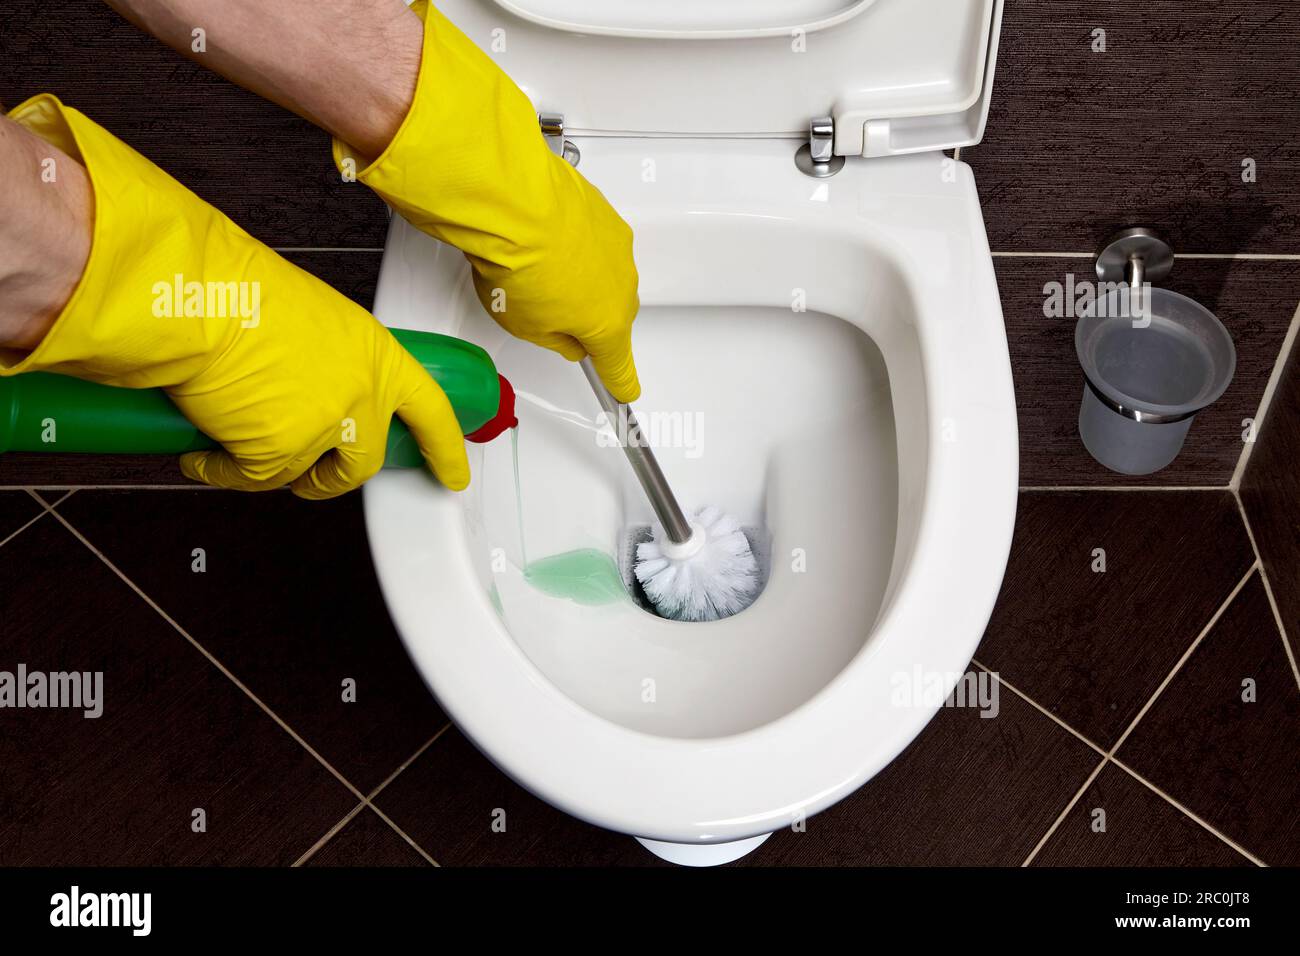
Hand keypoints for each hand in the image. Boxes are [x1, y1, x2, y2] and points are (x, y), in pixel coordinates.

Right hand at [1, 94, 468, 497]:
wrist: (199, 298)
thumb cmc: (240, 292)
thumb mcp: (314, 319)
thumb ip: (330, 359)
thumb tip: (311, 386)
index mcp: (376, 355)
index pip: (430, 410)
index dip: (445, 449)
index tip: (454, 474)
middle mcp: (360, 394)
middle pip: (365, 460)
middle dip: (337, 477)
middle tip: (315, 477)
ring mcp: (321, 428)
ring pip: (306, 473)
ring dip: (279, 473)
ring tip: (246, 453)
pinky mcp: (277, 453)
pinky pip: (252, 478)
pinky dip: (222, 471)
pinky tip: (204, 454)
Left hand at [334, 1, 641, 401]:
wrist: (515, 205)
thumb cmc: (519, 266)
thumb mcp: (526, 326)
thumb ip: (555, 338)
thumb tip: (568, 336)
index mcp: (607, 326)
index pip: (619, 365)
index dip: (620, 380)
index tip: (626, 389)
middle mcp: (622, 286)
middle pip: (610, 313)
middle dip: (584, 315)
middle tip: (546, 310)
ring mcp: (617, 246)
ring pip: (603, 272)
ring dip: (578, 274)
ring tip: (538, 267)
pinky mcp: (604, 213)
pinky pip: (593, 237)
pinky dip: (574, 241)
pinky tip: (544, 238)